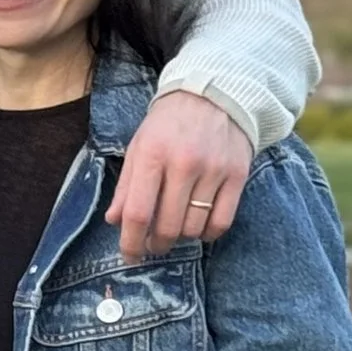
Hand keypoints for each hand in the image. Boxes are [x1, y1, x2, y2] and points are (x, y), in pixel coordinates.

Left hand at [105, 88, 250, 262]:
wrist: (213, 95)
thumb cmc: (168, 124)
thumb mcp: (138, 147)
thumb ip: (125, 186)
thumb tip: (114, 221)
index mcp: (151, 155)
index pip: (137, 212)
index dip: (130, 241)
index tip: (129, 255)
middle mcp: (183, 164)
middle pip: (167, 225)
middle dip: (156, 245)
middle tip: (152, 246)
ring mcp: (213, 171)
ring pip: (194, 227)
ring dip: (181, 238)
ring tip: (174, 231)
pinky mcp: (237, 176)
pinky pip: (222, 222)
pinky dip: (207, 234)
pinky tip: (198, 228)